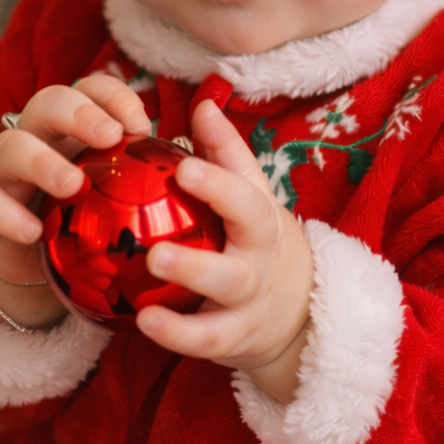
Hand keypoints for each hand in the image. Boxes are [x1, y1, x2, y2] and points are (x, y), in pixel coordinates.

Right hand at [0, 74, 151, 327]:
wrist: (37, 271)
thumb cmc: (88, 222)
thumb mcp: (123, 193)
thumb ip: (153, 167)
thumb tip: (204, 139)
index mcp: (74, 128)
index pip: (90, 89)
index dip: (114, 96)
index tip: (142, 125)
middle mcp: (36, 137)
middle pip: (48, 101)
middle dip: (79, 113)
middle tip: (110, 137)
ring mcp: (3, 170)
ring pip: (10, 146)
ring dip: (43, 162)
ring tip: (73, 185)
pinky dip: (9, 215)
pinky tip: (34, 232)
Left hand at [137, 100, 313, 402]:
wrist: (301, 307)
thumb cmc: (259, 236)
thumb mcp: (252, 193)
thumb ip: (226, 151)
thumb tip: (203, 101)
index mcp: (260, 224)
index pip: (244, 201)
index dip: (218, 184)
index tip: (185, 167)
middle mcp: (256, 268)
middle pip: (232, 268)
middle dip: (195, 263)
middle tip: (153, 252)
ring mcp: (246, 308)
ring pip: (217, 312)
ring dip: (182, 312)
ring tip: (144, 301)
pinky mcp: (232, 340)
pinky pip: (205, 342)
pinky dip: (177, 336)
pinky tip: (142, 323)